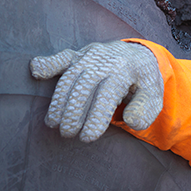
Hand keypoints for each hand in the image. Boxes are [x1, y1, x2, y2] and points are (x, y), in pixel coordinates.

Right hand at [30, 41, 163, 141]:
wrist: (139, 54)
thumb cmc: (144, 81)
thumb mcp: (154, 96)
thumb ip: (146, 110)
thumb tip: (130, 122)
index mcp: (126, 69)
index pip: (107, 94)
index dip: (96, 116)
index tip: (88, 137)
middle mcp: (106, 59)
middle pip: (84, 86)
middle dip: (73, 112)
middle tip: (68, 134)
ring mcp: (90, 54)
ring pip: (70, 76)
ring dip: (58, 101)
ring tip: (53, 123)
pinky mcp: (78, 54)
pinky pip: (62, 57)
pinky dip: (48, 64)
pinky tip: (36, 72)